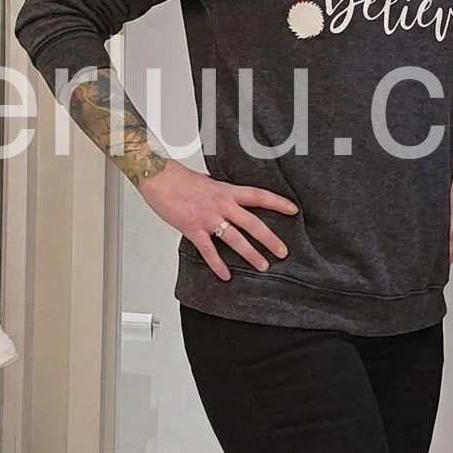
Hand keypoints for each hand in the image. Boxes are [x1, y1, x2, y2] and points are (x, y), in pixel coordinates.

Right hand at [137, 160, 297, 281]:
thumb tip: (230, 200)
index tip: (293, 209)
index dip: (277, 203)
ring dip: (251, 254)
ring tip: (263, 266)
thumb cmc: (179, 178)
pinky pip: (209, 250)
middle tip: (283, 251)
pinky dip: (217, 264)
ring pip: (235, 239)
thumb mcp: (208, 182)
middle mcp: (221, 204)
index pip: (258, 196)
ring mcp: (208, 218)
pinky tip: (226, 275)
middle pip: (252, 223)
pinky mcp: (193, 229)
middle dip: (270, 238)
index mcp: (227, 191)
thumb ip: (221, 193)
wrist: (158, 178)